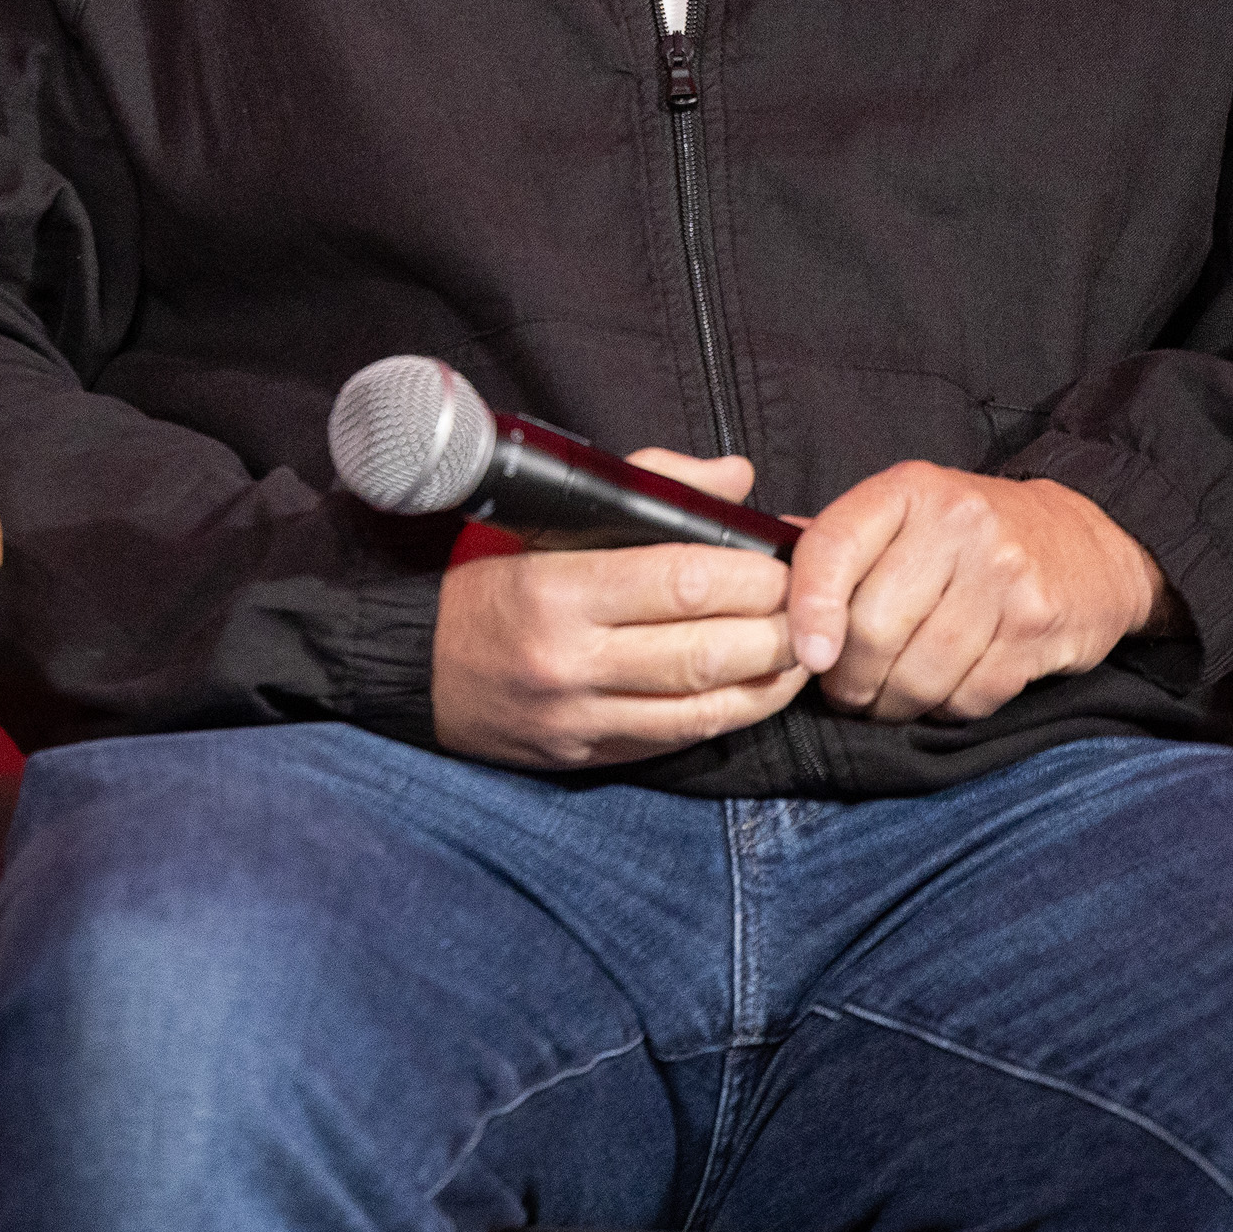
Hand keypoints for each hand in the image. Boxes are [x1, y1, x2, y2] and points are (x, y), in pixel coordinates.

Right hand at [432, 453, 809, 768]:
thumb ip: (649, 484)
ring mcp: (579, 715)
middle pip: (703, 649)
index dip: (751, 577)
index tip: (790, 562)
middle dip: (776, 629)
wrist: (417, 665)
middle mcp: (569, 659)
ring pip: (701, 705)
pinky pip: (677, 738)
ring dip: (769, 679)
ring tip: (806, 651)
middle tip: (816, 607)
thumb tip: (736, 478)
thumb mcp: (552, 514)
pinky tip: (762, 689)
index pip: (681, 581)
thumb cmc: (492, 575)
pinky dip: (732, 714)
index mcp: (558, 588)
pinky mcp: (586, 753)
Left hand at [787, 465, 1171, 724]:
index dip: (807, 610)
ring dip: (893, 705)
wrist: (1090, 543)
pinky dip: (946, 709)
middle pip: (872, 630)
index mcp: (908, 490)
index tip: (805, 657)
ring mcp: (1004, 573)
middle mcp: (958, 523)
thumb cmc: (976, 536)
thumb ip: (838, 543)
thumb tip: (757, 576)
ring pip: (919, 673)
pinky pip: (969, 695)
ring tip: (889, 699)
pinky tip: (946, 691)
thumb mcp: (907, 514)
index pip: (833, 547)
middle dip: (849, 681)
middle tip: (848, 690)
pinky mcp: (1038, 624)